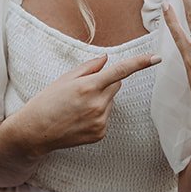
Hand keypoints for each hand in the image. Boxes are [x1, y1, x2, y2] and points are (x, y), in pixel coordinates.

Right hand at [19, 50, 160, 152]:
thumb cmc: (46, 102)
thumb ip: (88, 68)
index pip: (120, 71)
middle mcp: (98, 104)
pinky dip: (97, 114)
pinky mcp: (100, 133)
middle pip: (116, 85)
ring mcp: (100, 121)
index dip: (140, 63)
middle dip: (104, 83)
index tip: (156, 58)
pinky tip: (79, 119)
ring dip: (100, 100)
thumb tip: (106, 59)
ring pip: (110, 101)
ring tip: (77, 107)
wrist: (34, 132)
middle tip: (82, 90)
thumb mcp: (64, 79)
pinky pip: (106, 116)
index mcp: (88, 86)